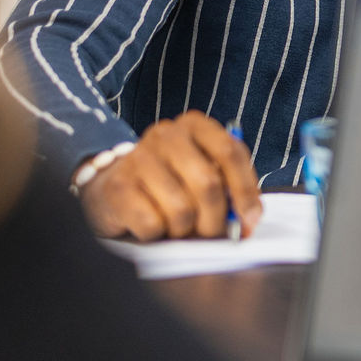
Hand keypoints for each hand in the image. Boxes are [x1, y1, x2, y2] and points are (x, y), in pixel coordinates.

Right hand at [79, 111, 262, 241]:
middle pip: (208, 184)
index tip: (250, 219)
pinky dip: (157, 235)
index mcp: (194, 125)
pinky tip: (151, 224)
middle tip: (211, 234)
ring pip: (182, 210)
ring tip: (176, 225)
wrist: (110, 184)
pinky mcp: (117, 187)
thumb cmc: (168, 181)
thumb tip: (248, 220)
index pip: (230, 153)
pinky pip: (153, 225)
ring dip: (184, 230)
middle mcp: (166, 135)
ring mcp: (138, 158)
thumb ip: (229, 187)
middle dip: (216, 219)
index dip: (246, 190)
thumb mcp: (201, 172)